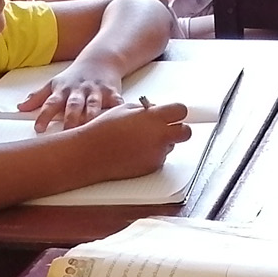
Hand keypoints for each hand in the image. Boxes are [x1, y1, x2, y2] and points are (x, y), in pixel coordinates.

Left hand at [19, 63, 122, 130]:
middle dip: (70, 118)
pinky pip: (116, 101)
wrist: (100, 60)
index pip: (51, 103)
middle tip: (66, 133)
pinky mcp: (112, 92)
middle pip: (73, 105)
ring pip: (93, 105)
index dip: (44, 116)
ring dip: (91, 116)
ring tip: (89, 129)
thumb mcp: (54, 84)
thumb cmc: (74, 77)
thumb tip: (19, 108)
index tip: (39, 129)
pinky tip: (119, 118)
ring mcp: (95, 91)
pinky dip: (118, 109)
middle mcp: (78, 91)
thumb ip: (37, 97)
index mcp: (62, 90)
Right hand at [75, 101, 191, 179]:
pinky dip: (152, 154)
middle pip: (186, 132)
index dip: (177, 112)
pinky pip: (159, 158)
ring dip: (162, 142)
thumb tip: (158, 111)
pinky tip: (135, 151)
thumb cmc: (104, 129)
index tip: (174, 113)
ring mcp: (157, 153)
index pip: (181, 110)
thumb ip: (146, 110)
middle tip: (170, 128)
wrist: (91, 153)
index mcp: (154, 117)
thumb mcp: (125, 109)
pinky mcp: (152, 167)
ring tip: (139, 140)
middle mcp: (160, 136)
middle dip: (181, 129)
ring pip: (170, 145)